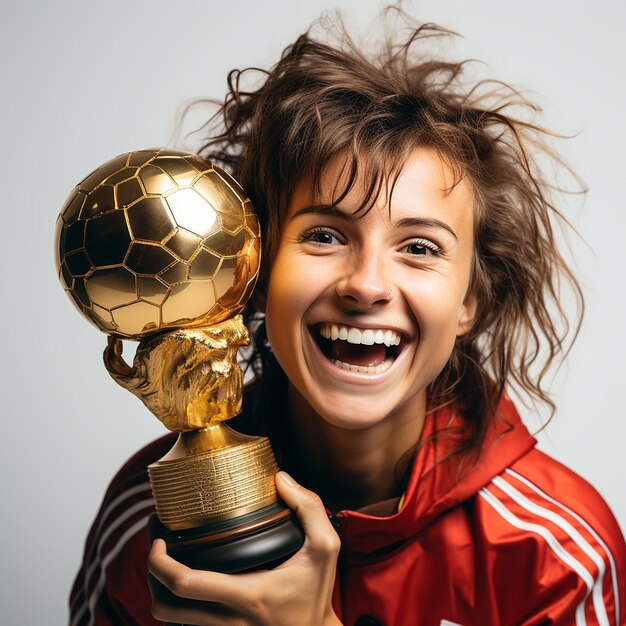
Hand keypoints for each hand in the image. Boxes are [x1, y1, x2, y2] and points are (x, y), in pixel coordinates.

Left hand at [148, 471, 342, 625]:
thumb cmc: (317, 593)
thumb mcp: (325, 547)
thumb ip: (309, 508)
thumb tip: (280, 477)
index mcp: (248, 594)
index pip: (185, 584)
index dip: (159, 561)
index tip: (160, 537)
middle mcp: (228, 620)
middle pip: (164, 606)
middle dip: (151, 572)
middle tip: (158, 543)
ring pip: (168, 619)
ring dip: (159, 589)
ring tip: (166, 559)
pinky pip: (183, 625)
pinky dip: (175, 604)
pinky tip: (185, 579)